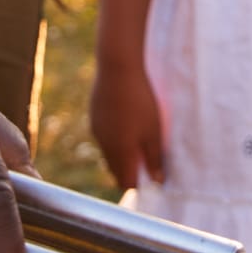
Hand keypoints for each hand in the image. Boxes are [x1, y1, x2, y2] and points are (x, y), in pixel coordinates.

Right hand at [89, 55, 167, 190]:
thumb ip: (154, 158)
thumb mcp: (154, 131)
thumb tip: (157, 181)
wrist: (117, 69)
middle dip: (130, 170)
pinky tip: (126, 121)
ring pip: (108, 152)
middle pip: (115, 169)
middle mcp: (104, 145)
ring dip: (122, 153)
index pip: (125, 182)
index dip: (138, 183)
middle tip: (147, 159)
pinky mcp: (94, 116)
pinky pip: (104, 136)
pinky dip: (114, 137)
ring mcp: (96, 130)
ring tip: (139, 138)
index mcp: (120, 152)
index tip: (151, 176)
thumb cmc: (140, 101)